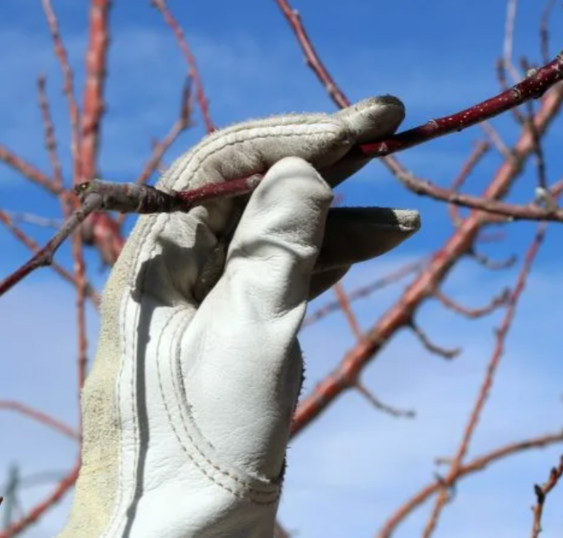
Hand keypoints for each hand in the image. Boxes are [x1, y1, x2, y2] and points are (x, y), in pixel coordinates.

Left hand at [60, 96, 420, 537]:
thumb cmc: (202, 440)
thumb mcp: (249, 332)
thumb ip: (279, 244)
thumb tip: (304, 168)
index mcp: (156, 258)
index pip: (223, 164)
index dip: (296, 134)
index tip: (363, 123)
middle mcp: (177, 268)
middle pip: (254, 187)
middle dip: (324, 156)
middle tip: (390, 124)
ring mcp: (210, 300)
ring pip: (279, 229)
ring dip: (342, 211)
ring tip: (406, 212)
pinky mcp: (240, 332)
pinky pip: (290, 271)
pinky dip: (337, 253)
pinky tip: (385, 240)